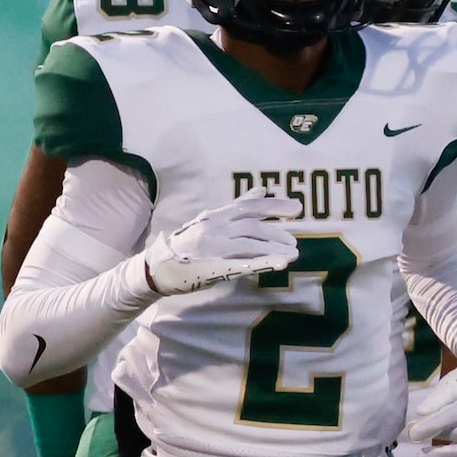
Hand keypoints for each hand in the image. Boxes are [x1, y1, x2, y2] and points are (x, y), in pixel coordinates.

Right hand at [141, 192, 297, 294]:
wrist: (160, 267)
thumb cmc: (189, 244)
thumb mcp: (211, 221)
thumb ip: (237, 207)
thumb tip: (262, 190)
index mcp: (215, 216)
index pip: (248, 206)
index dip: (273, 205)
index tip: (297, 208)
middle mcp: (214, 227)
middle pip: (251, 222)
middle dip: (277, 227)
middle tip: (296, 236)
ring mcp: (213, 245)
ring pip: (250, 240)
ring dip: (274, 245)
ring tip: (292, 252)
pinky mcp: (213, 265)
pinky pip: (243, 262)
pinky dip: (264, 262)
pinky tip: (280, 263)